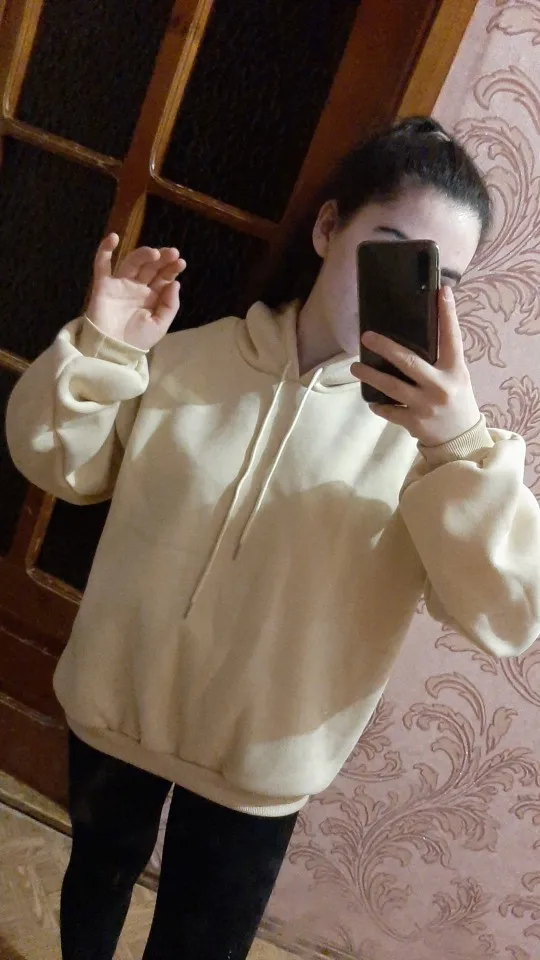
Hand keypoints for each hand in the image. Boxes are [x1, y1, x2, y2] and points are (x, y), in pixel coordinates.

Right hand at [86, 233, 185, 350]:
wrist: (113, 352)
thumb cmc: (136, 341)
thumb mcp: (159, 326)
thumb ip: (169, 306)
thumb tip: (175, 283)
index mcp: (152, 297)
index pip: (163, 277)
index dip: (171, 269)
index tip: (181, 262)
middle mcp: (137, 288)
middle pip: (150, 267)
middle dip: (162, 259)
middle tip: (173, 253)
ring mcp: (120, 285)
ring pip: (132, 262)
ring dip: (143, 254)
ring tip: (154, 254)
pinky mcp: (103, 286)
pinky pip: (102, 265)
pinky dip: (105, 250)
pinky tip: (113, 238)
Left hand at [351, 287, 480, 446]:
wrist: (461, 440)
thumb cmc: (456, 401)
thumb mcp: (457, 377)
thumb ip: (441, 359)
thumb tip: (420, 330)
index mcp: (455, 371)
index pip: (451, 337)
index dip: (447, 314)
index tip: (441, 292)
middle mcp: (440, 387)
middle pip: (409, 362)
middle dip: (385, 347)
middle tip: (366, 337)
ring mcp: (425, 406)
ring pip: (392, 387)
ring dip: (370, 376)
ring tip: (355, 368)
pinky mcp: (414, 423)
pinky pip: (389, 411)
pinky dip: (379, 405)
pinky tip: (371, 400)